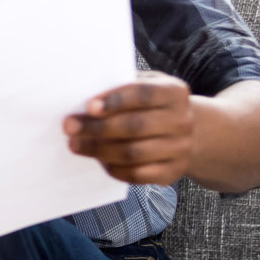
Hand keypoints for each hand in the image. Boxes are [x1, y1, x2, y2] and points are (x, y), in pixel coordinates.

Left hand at [64, 70, 193, 185]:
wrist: (189, 131)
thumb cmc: (152, 104)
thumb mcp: (145, 85)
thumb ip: (121, 87)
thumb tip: (83, 99)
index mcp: (174, 92)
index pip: (143, 95)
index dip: (115, 101)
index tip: (89, 107)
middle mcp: (182, 120)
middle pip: (135, 126)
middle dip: (98, 128)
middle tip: (70, 127)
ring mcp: (180, 149)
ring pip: (134, 153)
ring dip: (99, 150)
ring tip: (76, 144)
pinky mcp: (173, 172)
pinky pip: (139, 174)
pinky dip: (115, 168)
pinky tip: (98, 160)